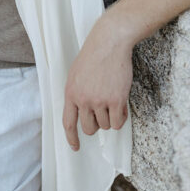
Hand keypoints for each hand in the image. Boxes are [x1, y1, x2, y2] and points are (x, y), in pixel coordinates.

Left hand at [62, 16, 133, 149]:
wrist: (109, 43)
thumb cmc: (93, 56)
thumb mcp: (76, 74)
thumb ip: (76, 93)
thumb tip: (80, 113)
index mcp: (70, 92)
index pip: (68, 122)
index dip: (71, 137)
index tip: (75, 147)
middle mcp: (83, 99)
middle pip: (89, 128)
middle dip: (96, 125)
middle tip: (102, 113)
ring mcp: (99, 101)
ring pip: (105, 126)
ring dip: (110, 117)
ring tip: (112, 99)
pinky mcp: (116, 100)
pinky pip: (118, 122)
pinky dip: (121, 118)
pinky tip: (121, 105)